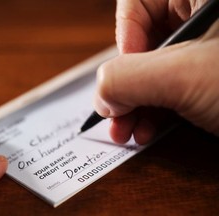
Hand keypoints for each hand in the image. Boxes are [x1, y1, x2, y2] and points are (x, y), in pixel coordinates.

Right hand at [94, 0, 218, 143]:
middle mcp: (204, 13)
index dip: (123, 44)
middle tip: (117, 117)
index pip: (137, 5)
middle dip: (127, 86)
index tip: (120, 81)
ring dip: (138, 103)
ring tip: (130, 131)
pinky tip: (150, 128)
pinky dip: (158, 108)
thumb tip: (101, 94)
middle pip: (145, 43)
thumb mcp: (186, 77)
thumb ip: (127, 79)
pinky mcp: (212, 70)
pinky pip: (174, 83)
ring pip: (157, 68)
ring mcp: (210, 45)